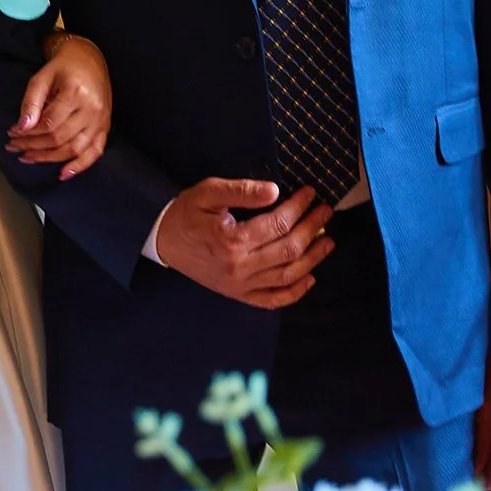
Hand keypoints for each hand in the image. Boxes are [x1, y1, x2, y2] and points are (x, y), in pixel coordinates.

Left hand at [8, 33, 111, 178]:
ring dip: (49, 158)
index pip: (48, 123)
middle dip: (33, 146)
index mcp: (76, 93)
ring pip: (74, 149)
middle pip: (59, 138)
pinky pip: (95, 152)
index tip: (11, 133)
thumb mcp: (42, 76)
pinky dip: (80, 166)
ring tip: (28, 158)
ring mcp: (101, 120)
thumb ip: (31, 101)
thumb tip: (22, 127)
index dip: (28, 132)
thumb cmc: (63, 67)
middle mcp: (92, 109)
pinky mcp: (105, 127)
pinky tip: (63, 174)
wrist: (89, 60)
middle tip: (14, 147)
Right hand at [150, 179, 333, 307]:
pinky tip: (310, 277)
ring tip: (327, 240)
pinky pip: (273, 299)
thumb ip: (241, 191)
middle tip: (325, 211)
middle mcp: (240, 267)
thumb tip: (275, 191)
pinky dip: (295, 292)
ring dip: (313, 259)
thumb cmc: (186, 213)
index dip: (299, 207)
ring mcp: (240, 285)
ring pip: (288, 275)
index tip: (310, 194)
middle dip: (312, 228)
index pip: (279, 223)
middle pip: (289, 249)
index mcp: (232, 240)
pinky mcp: (239, 294)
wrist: (163, 240)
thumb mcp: (208, 192)